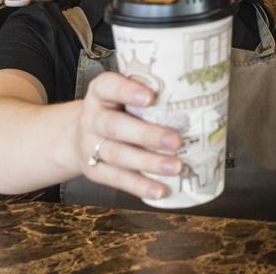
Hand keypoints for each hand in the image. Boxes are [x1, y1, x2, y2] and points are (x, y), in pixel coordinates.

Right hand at [68, 71, 183, 200]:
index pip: (108, 86)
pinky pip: (117, 180)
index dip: (127, 91)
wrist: (78, 135)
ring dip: (149, 163)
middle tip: (176, 141)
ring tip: (176, 167)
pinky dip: (140, 186)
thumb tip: (198, 96)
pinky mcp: (94, 171)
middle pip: (115, 126)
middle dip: (147, 135)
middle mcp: (92, 119)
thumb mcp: (124, 95)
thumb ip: (149, 92)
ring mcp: (90, 146)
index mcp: (100, 93)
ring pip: (118, 155)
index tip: (151, 97)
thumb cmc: (117, 110)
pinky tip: (160, 190)